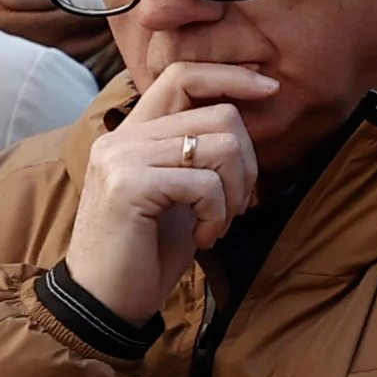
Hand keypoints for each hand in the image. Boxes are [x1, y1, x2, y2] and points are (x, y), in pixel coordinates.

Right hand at [60, 61, 279, 328]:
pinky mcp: (129, 186)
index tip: (271, 88)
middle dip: (248, 162)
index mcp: (132, 133)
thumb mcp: (177, 191)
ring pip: (221, 146)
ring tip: (217, 224)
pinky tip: (202, 239)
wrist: (104, 302)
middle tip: (236, 204)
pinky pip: (206, 184)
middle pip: (219, 113)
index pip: (183, 75)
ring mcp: (122, 159)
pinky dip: (218, 215)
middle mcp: (121, 138)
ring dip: (235, 192)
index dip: (231, 76)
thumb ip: (196, 152)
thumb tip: (244, 119)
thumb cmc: (147, 250)